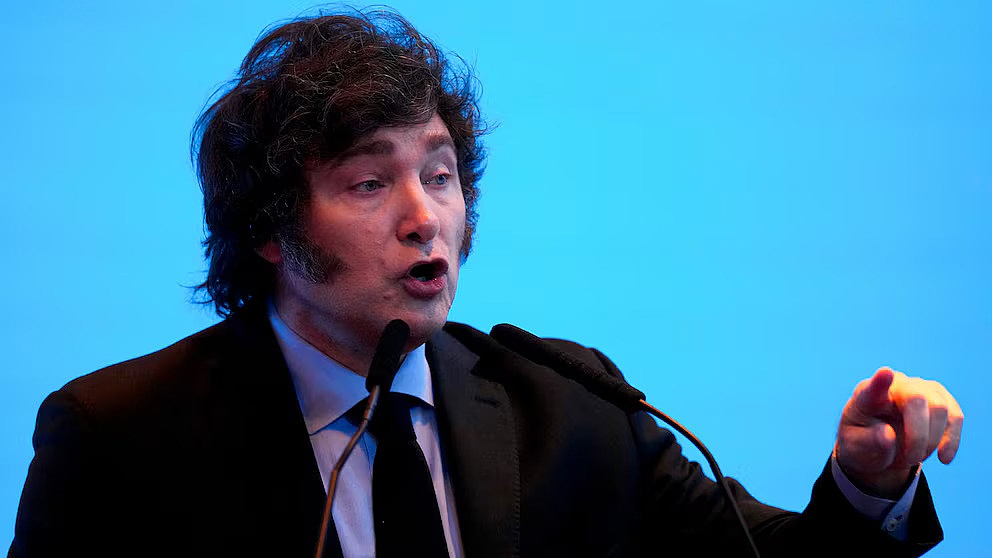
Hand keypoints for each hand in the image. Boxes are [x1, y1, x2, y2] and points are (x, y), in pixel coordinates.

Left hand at [834, 367, 962, 497]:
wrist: (879, 444)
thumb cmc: (863, 442)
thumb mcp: (855, 448)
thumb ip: (867, 442)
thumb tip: (888, 435)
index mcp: (867, 395)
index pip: (873, 387)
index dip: (880, 382)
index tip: (884, 373)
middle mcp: (895, 384)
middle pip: (917, 400)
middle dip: (918, 437)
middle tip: (908, 462)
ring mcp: (921, 388)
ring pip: (940, 409)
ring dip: (931, 442)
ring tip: (914, 457)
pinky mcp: (942, 398)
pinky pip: (955, 417)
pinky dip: (951, 441)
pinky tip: (943, 458)